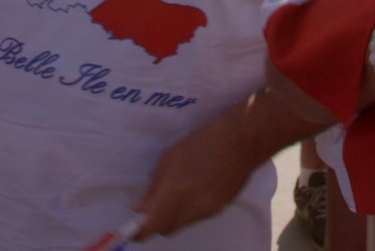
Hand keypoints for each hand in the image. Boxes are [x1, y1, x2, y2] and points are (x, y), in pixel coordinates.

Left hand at [132, 114, 264, 238]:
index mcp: (175, 192)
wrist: (242, 141)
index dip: (139, 232)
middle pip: (167, 229)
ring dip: (174, 214)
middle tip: (152, 209)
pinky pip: (198, 216)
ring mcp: (208, 211)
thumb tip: (140, 209)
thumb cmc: (202, 142)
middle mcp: (191, 207)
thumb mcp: (171, 158)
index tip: (132, 231)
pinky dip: (190, 209)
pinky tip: (196, 188)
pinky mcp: (220, 209)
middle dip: (157, 223)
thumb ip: (154, 187)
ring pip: (183, 223)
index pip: (153, 225)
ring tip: (179, 191)